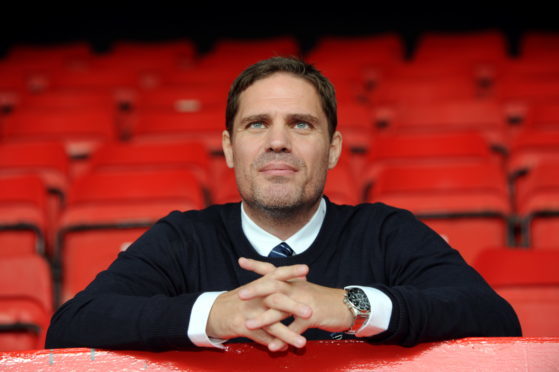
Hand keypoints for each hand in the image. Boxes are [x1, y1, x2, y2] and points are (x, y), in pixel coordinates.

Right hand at [206, 258, 312, 350]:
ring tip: (302, 343)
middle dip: (293, 306)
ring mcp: (248, 312)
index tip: (306, 270)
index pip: (276, 274)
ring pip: (270, 324)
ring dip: (287, 334)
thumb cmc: (239, 300)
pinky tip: (284, 349)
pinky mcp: (241, 326)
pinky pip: (260, 337)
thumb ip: (277, 283)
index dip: (290, 271)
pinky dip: (273, 344)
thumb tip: (303, 278)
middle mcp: (254, 297)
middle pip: (275, 299)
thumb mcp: (256, 287)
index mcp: (259, 284)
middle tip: (309, 312)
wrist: (212, 312)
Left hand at [239, 258, 353, 350]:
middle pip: (274, 286)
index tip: (240, 261)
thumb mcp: (305, 290)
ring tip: (248, 325)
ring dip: (264, 318)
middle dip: (256, 289)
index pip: (273, 269)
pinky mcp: (313, 317)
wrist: (347, 306)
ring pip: (281, 309)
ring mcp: (305, 302)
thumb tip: (271, 292)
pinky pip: (295, 330)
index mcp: (294, 281)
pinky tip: (274, 348)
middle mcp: (298, 288)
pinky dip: (283, 339)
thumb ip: (288, 290)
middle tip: (240, 294)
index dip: (257, 265)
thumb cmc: (323, 300)